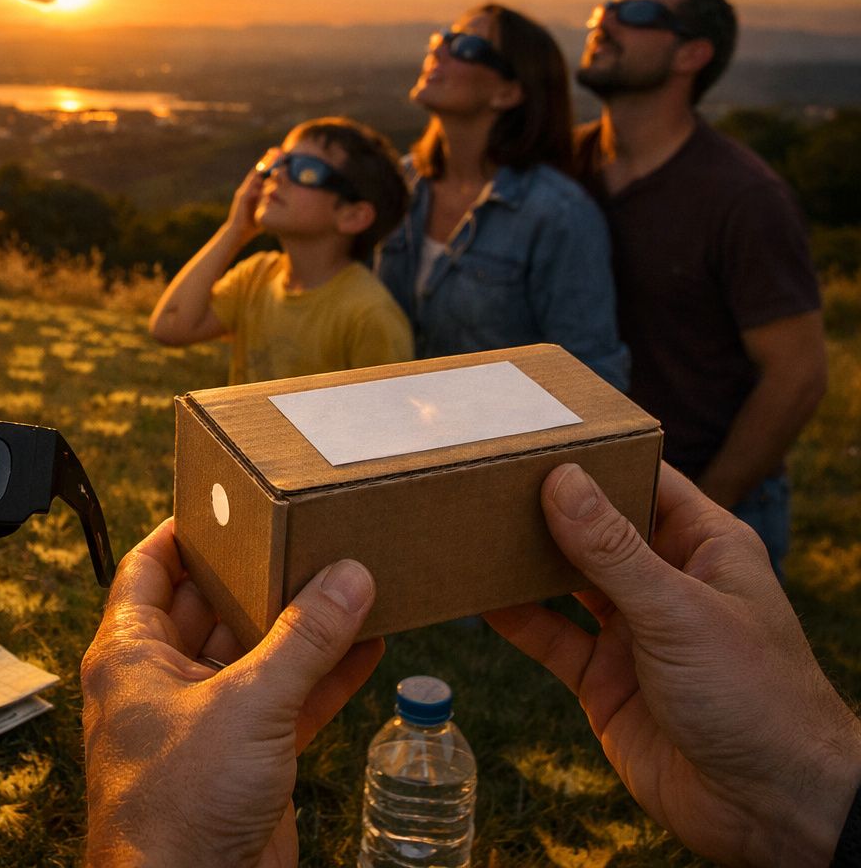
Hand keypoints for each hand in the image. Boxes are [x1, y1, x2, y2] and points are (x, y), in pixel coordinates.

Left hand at [81, 520, 382, 866]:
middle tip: (308, 530)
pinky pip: (288, 702)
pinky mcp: (246, 760)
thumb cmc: (177, 807)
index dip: (185, 529)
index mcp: (130, 654)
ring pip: (257, 655)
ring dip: (303, 626)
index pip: (150, 568)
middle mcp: (162, 681)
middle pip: (211, 606)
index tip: (227, 497)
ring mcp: (206, 722)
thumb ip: (304, 640)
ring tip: (353, 579)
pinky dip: (326, 677)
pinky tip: (370, 645)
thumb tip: (348, 577)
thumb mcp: (247, 705)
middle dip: (259, 574)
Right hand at [225, 147, 275, 240]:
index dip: (272, 163)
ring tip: (271, 160)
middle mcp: (250, 188)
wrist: (239, 233)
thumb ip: (276, 203)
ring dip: (262, 168)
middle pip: (259, 170)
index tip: (282, 154)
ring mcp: (245, 192)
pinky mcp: (242, 199)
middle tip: (277, 151)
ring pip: (254, 177)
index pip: (265, 172)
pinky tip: (263, 178)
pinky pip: (250, 189)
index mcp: (256, 189)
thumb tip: (291, 200)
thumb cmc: (255, 223)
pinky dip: (256, 183)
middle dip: (267, 160)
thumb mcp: (268, 210)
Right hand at [486, 464, 860, 866]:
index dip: (596, 457)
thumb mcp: (679, 611)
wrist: (771, 809)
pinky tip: (476, 597)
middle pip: (597, 529)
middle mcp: (667, 583)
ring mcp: (634, 633)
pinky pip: (551, 639)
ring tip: (470, 528)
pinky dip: (514, 619)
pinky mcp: (605, 681)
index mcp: (705, 547)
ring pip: (566, 582)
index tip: (537, 434)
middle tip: (486, 477)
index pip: (645, 481)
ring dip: (524, 561)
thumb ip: (613, 550)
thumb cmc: (756, 697)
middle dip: (547, 507)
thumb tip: (561, 479)